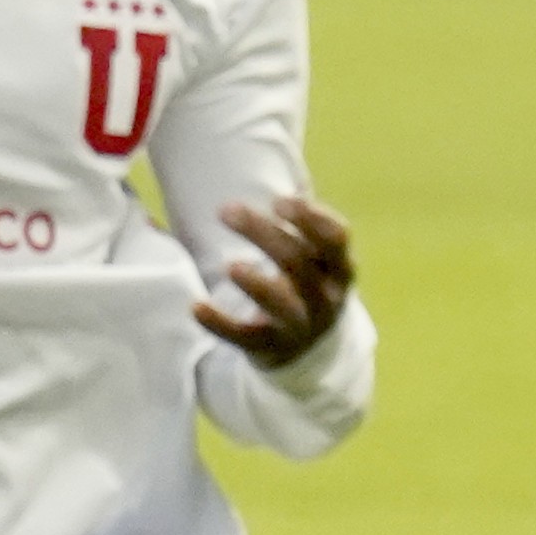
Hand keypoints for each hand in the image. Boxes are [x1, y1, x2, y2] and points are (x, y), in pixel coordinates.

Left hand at [193, 196, 354, 368]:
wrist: (307, 349)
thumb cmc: (305, 284)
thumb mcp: (313, 256)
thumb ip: (298, 226)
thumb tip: (269, 185)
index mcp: (340, 269)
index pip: (336, 239)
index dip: (311, 219)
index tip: (278, 201)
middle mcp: (326, 299)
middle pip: (297, 262)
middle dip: (261, 233)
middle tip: (226, 209)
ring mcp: (301, 327)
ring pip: (281, 304)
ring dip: (256, 284)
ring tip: (231, 266)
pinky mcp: (271, 348)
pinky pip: (245, 337)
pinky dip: (219, 323)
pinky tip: (195, 306)